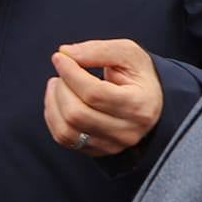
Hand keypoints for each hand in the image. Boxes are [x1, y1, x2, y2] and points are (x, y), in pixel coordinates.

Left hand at [43, 39, 162, 155]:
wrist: (148, 99)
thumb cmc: (137, 74)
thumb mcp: (126, 52)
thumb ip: (97, 50)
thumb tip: (65, 53)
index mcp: (139, 105)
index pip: (94, 94)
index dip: (70, 74)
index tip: (59, 57)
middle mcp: (127, 131)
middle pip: (77, 114)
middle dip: (61, 88)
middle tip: (63, 71)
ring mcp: (112, 145)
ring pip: (66, 130)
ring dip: (53, 102)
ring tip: (58, 84)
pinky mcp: (97, 151)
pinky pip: (64, 138)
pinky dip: (53, 117)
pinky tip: (58, 100)